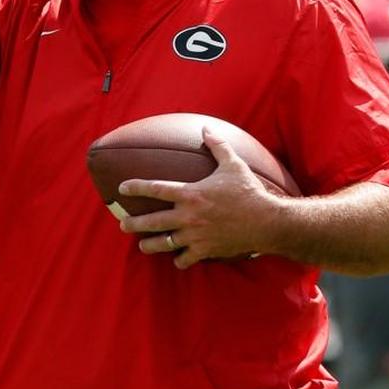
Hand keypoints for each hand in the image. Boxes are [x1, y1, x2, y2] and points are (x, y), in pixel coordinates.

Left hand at [117, 127, 280, 269]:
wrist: (266, 221)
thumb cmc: (249, 191)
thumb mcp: (233, 164)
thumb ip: (217, 146)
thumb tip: (206, 128)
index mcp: (191, 193)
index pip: (155, 189)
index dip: (136, 187)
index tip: (122, 188)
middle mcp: (188, 216)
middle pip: (152, 222)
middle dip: (133, 224)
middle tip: (122, 224)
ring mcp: (195, 235)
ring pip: (164, 244)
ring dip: (150, 245)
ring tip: (142, 245)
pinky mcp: (205, 250)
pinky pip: (185, 259)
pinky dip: (180, 260)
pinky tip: (177, 259)